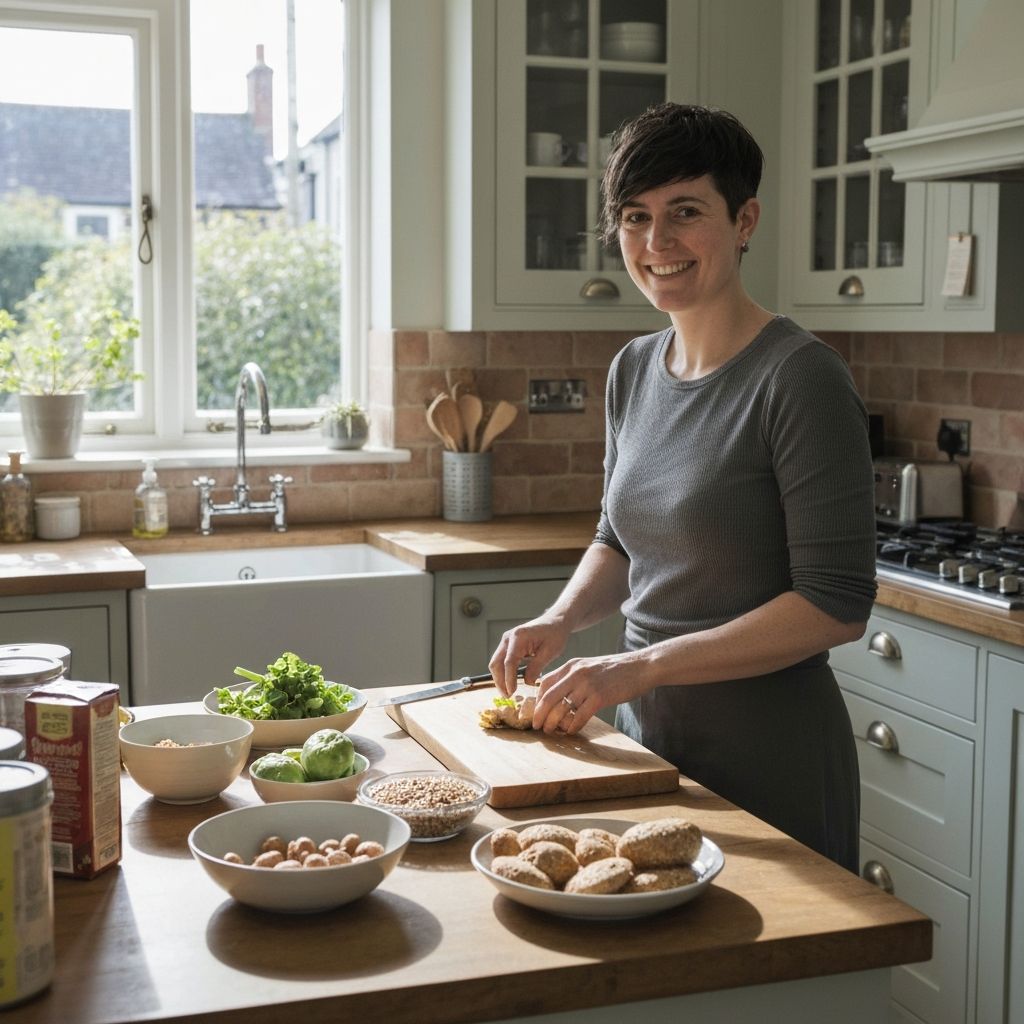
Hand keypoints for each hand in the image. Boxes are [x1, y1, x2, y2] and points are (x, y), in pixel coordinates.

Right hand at [488, 616, 569, 695]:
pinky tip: (509, 683)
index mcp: (518, 637)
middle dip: (499, 681)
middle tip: (507, 696)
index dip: (509, 679)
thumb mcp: (550, 652)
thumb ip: (537, 667)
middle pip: (496, 663)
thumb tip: (526, 683)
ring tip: (507, 693)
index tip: (512, 693)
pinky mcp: (508, 645)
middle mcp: (508, 638)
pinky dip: (503, 673)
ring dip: (499, 678)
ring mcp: (506, 641)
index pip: (509, 662)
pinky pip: (501, 661)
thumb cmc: (555, 634)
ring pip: (496, 663)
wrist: (555, 622)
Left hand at [532, 653, 652, 734]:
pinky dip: (573, 726)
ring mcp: (587, 685)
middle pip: (549, 697)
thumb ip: (574, 677)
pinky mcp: (600, 697)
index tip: (537, 711)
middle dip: (540, 715)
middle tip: (537, 726)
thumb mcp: (590, 666)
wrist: (642, 666)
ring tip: (552, 732)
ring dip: (554, 723)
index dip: (538, 699)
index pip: (545, 682)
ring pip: (562, 708)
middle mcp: (576, 673)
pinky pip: (580, 716)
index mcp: (572, 665)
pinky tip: (572, 731)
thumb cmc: (617, 669)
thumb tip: (561, 695)